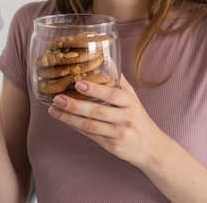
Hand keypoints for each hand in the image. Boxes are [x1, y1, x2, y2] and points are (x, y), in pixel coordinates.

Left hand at [48, 74, 167, 168]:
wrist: (152, 148)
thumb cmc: (139, 119)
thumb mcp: (133, 98)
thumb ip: (119, 81)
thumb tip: (107, 59)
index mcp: (131, 103)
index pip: (113, 95)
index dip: (96, 89)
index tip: (79, 83)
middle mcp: (126, 118)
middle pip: (98, 111)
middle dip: (75, 105)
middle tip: (58, 98)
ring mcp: (118, 134)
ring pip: (91, 125)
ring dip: (70, 118)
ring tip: (54, 110)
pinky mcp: (112, 147)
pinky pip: (91, 136)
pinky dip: (76, 127)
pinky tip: (64, 120)